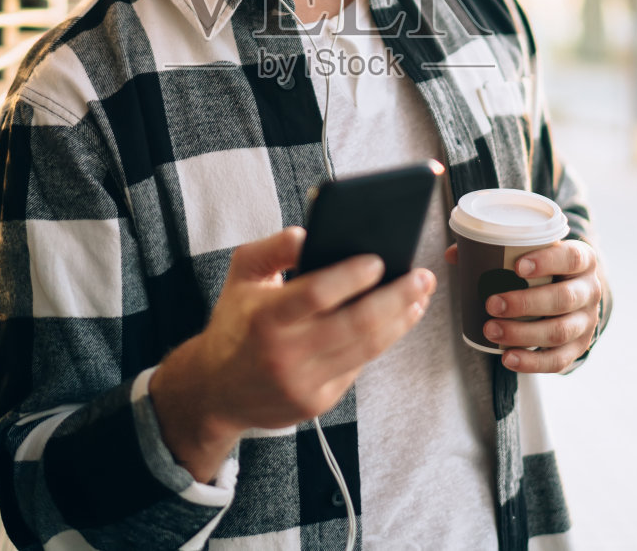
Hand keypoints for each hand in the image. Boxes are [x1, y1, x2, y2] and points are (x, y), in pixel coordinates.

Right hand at [150, 227, 434, 481]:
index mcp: (265, 317)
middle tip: (421, 277)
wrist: (215, 390)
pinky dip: (381, 342)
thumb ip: (275, 248)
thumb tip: (309, 234)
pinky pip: (358, 367)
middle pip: (355, 324)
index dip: (352, 276)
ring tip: (418, 297)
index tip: (379, 260)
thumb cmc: (235, 323)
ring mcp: (303, 383)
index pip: (317, 293)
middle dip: (396, 298)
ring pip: (366, 348)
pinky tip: (395, 322)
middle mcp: (285, 354)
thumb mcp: (242, 275)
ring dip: (400, 321)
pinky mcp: (317, 403)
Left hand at [447, 239, 609, 372]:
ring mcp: (587, 322)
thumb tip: (453, 255)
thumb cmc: (546, 269)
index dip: (548, 261)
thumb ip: (495, 249)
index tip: (516, 266)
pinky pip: (558, 360)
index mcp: (583, 260)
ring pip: (560, 331)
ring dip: (523, 333)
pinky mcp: (579, 348)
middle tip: (491, 303)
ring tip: (491, 330)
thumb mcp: (533, 252)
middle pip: (564, 298)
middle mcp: (591, 291)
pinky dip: (531, 362)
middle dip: (526, 303)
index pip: (572, 258)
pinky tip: (507, 358)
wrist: (574, 293)